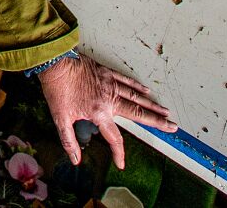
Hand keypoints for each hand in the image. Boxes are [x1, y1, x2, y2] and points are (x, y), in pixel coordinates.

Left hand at [38, 54, 176, 169]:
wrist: (55, 63)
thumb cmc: (57, 90)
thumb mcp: (60, 119)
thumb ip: (69, 141)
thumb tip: (76, 159)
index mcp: (98, 112)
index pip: (114, 138)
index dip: (118, 153)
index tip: (121, 164)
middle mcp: (109, 99)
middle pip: (138, 113)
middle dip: (156, 122)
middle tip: (171, 127)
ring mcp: (110, 84)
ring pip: (136, 97)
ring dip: (152, 105)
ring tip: (165, 112)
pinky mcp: (106, 73)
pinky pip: (126, 81)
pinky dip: (138, 86)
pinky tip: (147, 90)